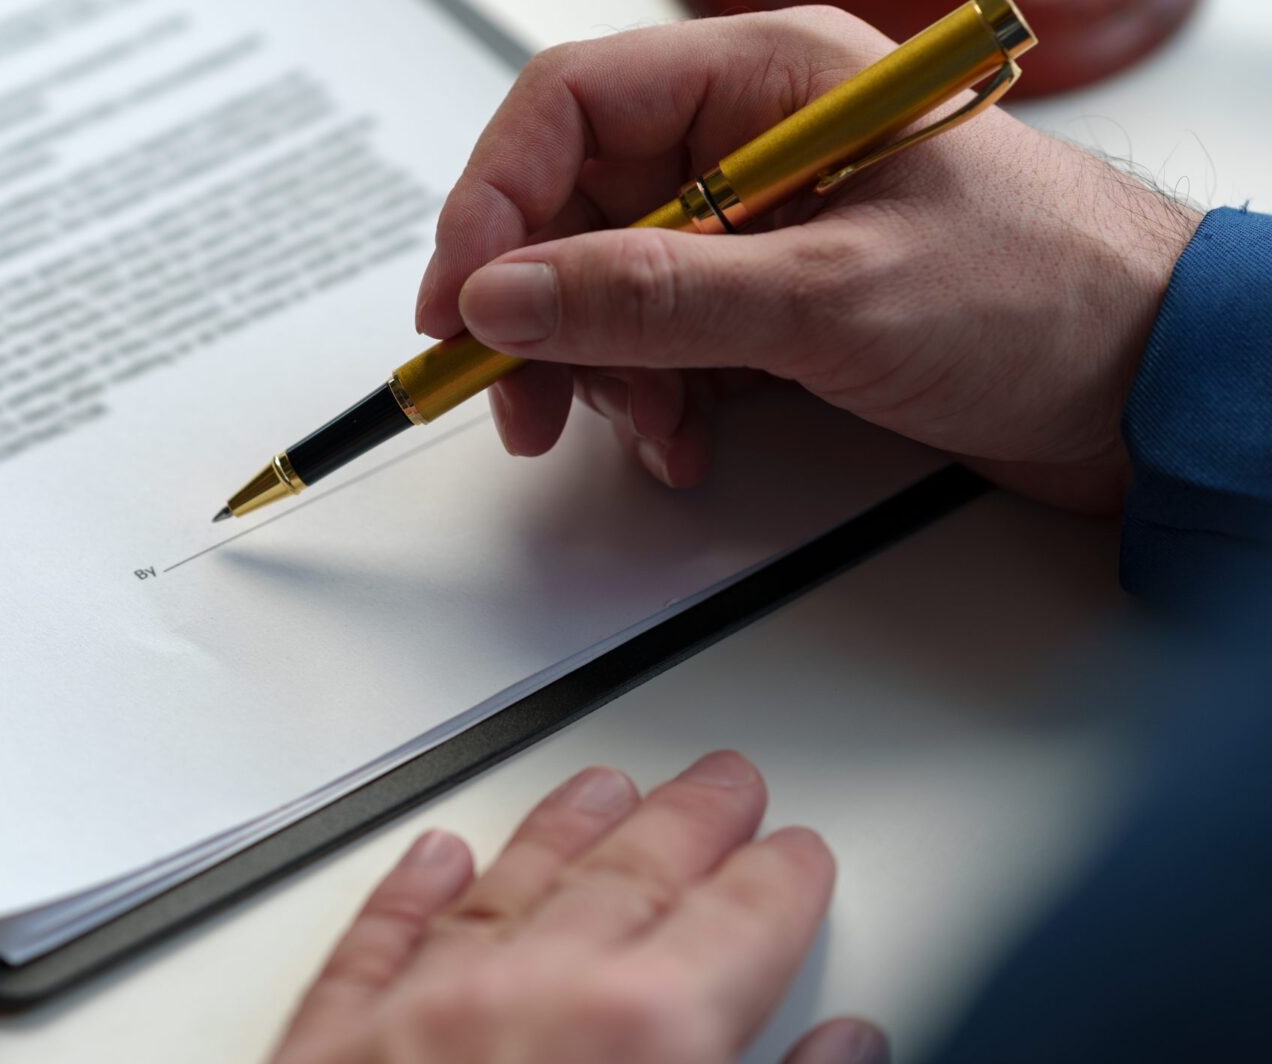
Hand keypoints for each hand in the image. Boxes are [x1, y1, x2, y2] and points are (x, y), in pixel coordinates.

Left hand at [160, 754, 888, 1063]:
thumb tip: (843, 1060)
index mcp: (645, 1040)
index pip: (744, 919)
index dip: (782, 880)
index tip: (797, 857)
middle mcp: (520, 1001)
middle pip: (627, 875)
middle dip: (687, 824)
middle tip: (722, 786)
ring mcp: (404, 1024)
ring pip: (500, 886)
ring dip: (561, 830)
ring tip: (601, 791)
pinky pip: (367, 944)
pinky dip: (406, 892)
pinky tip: (434, 858)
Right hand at [415, 7, 1200, 512]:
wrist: (1146, 383)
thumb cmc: (1042, 295)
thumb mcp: (827, 296)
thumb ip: (653, 297)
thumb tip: (508, 294)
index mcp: (763, 81)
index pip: (567, 107)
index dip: (491, 203)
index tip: (458, 303)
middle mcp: (748, 142)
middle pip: (572, 206)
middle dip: (537, 310)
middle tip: (513, 393)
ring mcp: (756, 226)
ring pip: (606, 286)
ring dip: (597, 370)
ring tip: (642, 431)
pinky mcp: (770, 302)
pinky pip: (661, 340)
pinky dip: (652, 398)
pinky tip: (685, 441)